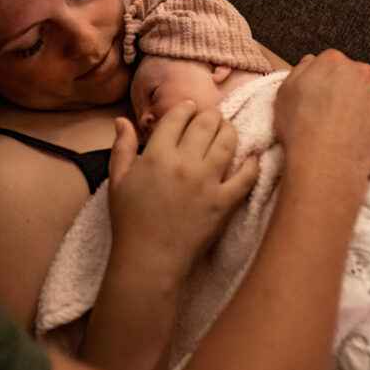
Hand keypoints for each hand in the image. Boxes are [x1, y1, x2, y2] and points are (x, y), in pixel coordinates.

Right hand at [107, 101, 258, 285]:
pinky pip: (246, 177)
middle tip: (211, 118)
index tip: (190, 109)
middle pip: (206, 123)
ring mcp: (207, 183)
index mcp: (156, 155)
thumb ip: (121, 147)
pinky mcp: (225, 203)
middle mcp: (184, 163)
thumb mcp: (117, 181)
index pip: (177, 117)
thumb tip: (122, 120)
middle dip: (210, 115)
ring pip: (228, 142)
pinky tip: (251, 158)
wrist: (149, 261)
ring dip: (230, 130)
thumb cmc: (130, 222)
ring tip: (227, 130)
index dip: (185, 108)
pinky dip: (252, 164)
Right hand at [274, 50, 369, 185]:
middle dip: (349, 93)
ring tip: (348, 132)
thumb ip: (301, 71)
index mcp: (333, 62)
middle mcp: (362, 72)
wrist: (325, 162)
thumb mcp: (285, 94)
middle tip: (335, 116)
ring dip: (365, 110)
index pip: (334, 64)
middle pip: (358, 78)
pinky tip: (361, 142)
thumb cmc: (300, 129)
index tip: (322, 99)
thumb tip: (312, 61)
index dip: (327, 83)